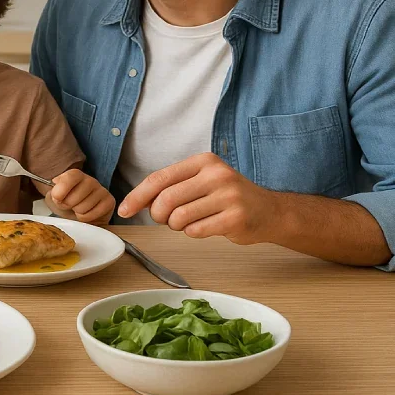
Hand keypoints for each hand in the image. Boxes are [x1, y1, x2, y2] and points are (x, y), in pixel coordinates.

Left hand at [47, 169, 113, 223]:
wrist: (79, 216)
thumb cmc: (67, 204)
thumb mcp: (55, 197)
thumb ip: (53, 192)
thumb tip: (56, 190)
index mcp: (76, 175)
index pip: (70, 177)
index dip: (61, 191)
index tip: (57, 198)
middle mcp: (90, 180)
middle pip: (75, 197)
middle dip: (67, 205)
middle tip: (69, 206)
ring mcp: (102, 190)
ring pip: (82, 207)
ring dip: (77, 212)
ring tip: (78, 209)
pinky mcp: (109, 202)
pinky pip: (91, 215)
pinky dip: (85, 218)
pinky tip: (87, 213)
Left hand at [118, 153, 279, 243]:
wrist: (270, 211)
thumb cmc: (228, 197)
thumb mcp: (201, 182)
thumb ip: (172, 187)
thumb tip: (137, 202)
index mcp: (203, 162)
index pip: (159, 178)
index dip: (137, 196)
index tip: (124, 210)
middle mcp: (217, 175)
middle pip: (166, 199)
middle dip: (158, 215)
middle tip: (166, 219)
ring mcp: (229, 196)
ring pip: (179, 217)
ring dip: (176, 226)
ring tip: (190, 222)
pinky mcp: (236, 218)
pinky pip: (196, 231)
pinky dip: (193, 233)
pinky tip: (205, 226)